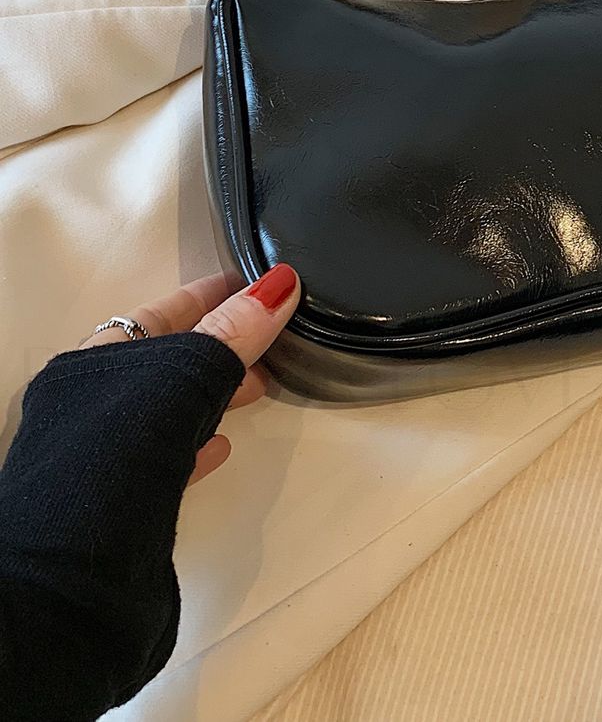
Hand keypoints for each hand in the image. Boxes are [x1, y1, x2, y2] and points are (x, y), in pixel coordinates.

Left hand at [80, 264, 300, 483]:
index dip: (209, 296)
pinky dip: (198, 443)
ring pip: (170, 408)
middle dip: (221, 347)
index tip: (250, 287)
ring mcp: (108, 451)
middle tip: (265, 339)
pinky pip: (168, 456)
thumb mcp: (189, 372)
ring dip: (214, 395)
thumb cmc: (124, 445)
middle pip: (169, 359)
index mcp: (100, 358)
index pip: (162, 312)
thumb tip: (277, 287)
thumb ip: (233, 332)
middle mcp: (97, 400)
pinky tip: (220, 446)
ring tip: (254, 389)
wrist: (87, 550)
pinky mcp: (125, 496)